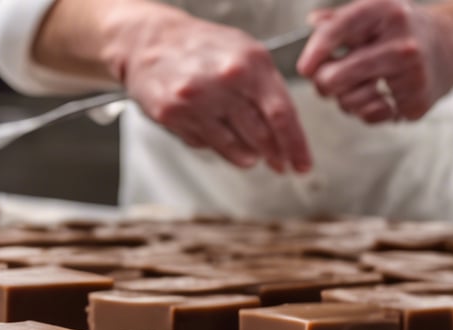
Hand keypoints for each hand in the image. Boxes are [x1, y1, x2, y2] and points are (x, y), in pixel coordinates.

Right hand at [108, 8, 311, 172]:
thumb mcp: (245, 54)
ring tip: (249, 154)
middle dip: (274, 155)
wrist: (151, 42)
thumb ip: (267, 89)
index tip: (302, 165)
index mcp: (250, 63)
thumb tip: (285, 132)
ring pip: (234, 147)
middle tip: (279, 163)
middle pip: (260, 135)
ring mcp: (196, 101)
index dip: (295, 146)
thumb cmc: (202, 47)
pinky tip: (212, 130)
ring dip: (246, 156)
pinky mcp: (173, 116)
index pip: (281, 114)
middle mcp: (224, 81)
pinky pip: (205, 144)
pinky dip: (215, 144)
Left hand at [297, 0, 452, 122]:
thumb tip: (312, 22)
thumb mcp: (373, 15)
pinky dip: (368, 111)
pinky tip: (380, 97)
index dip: (316, 51)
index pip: (339, 30)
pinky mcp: (417, 99)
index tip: (304, 68)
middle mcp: (400, 42)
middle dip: (323, 83)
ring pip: (348, 101)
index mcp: (385, 13)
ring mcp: (411, 73)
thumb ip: (339, 20)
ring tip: (362, 86)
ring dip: (346, 99)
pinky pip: (371, 116)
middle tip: (328, 82)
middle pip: (334, 77)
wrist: (451, 46)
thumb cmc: (402, 31)